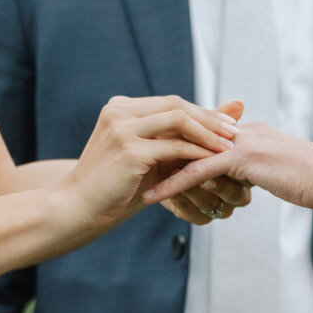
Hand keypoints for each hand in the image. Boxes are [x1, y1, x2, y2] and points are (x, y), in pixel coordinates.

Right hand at [62, 96, 239, 235]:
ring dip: (207, 133)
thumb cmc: (115, 187)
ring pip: (177, 120)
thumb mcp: (148, 157)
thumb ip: (176, 138)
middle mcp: (118, 111)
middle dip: (209, 118)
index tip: (227, 125)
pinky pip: (173, 146)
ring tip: (228, 147)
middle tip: (234, 132)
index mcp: (120, 108)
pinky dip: (196, 153)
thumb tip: (215, 122)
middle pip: (176, 105)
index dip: (202, 112)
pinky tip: (212, 163)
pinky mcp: (128, 149)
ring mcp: (121, 128)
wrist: (77, 209)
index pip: (170, 102)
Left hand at [140, 120, 312, 213]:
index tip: (149, 160)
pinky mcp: (246, 159)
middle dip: (158, 152)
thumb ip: (262, 172)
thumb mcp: (284, 174)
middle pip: (190, 138)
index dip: (176, 149)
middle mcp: (244, 133)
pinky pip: (200, 171)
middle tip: (127, 166)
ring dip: (158, 167)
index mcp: (252, 134)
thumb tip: (247, 184)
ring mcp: (244, 143)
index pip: (203, 137)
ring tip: (130, 182)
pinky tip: (152, 198)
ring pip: (190, 152)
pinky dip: (173, 184)